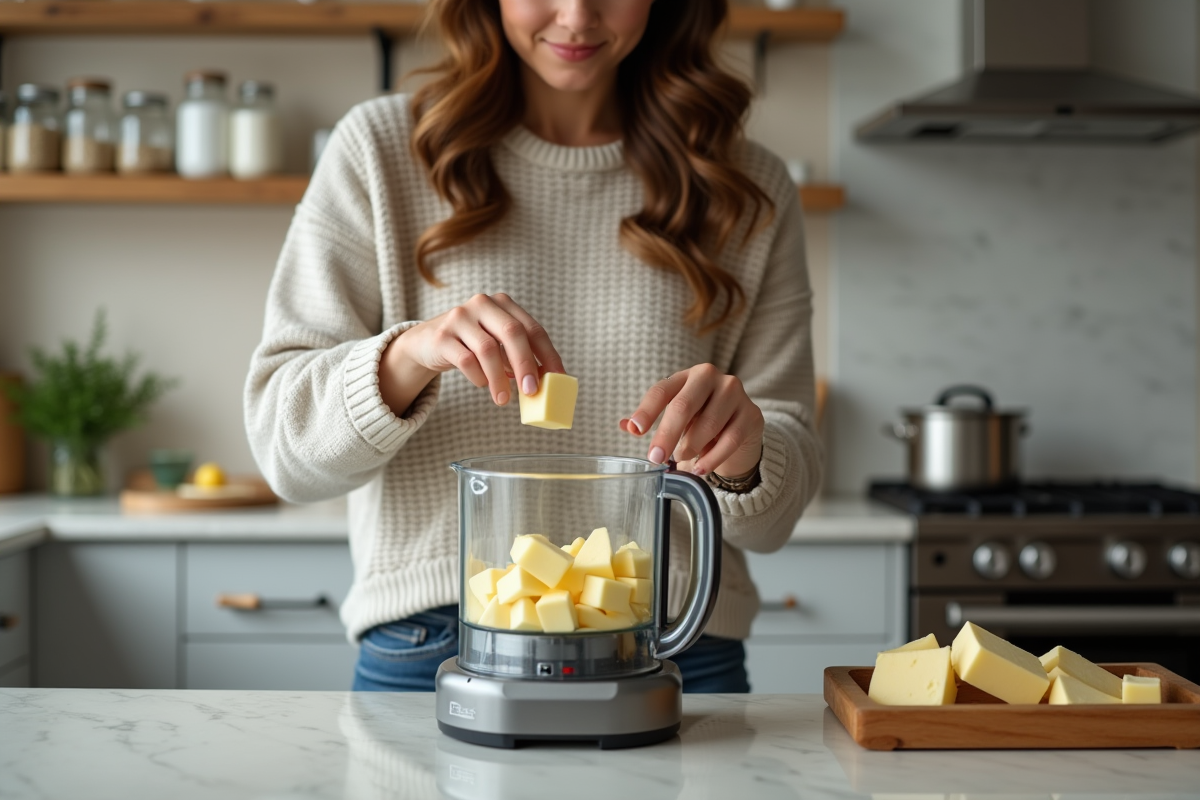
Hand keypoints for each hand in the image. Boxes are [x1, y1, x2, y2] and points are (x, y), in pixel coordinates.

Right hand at [380, 293, 563, 413]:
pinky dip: (478, 377)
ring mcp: (460, 317)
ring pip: (488, 349)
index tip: (557, 378)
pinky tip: (481, 384)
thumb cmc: (471, 345)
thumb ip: (517, 356)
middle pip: (512, 333)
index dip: (548, 354)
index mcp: (503, 304)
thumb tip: (544, 382)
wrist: (426, 342)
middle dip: (526, 364)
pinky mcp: (442, 335)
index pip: (533, 329)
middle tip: (532, 391)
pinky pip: (466, 360)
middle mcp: (483, 304)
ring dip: (499, 378)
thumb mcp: (497, 344)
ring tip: (503, 399)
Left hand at [621, 364, 763, 478]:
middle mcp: (710, 378)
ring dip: (691, 448)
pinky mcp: (751, 414)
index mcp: (686, 376)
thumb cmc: (701, 420)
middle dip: (666, 435)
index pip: (662, 390)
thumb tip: (625, 425)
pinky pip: (730, 440)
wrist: (741, 428)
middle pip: (683, 406)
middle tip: (655, 457)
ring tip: (682, 458)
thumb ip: (652, 420)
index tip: (636, 430)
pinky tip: (700, 468)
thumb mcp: (676, 418)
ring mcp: (734, 393)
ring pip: (708, 425)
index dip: (647, 410)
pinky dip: (712, 458)